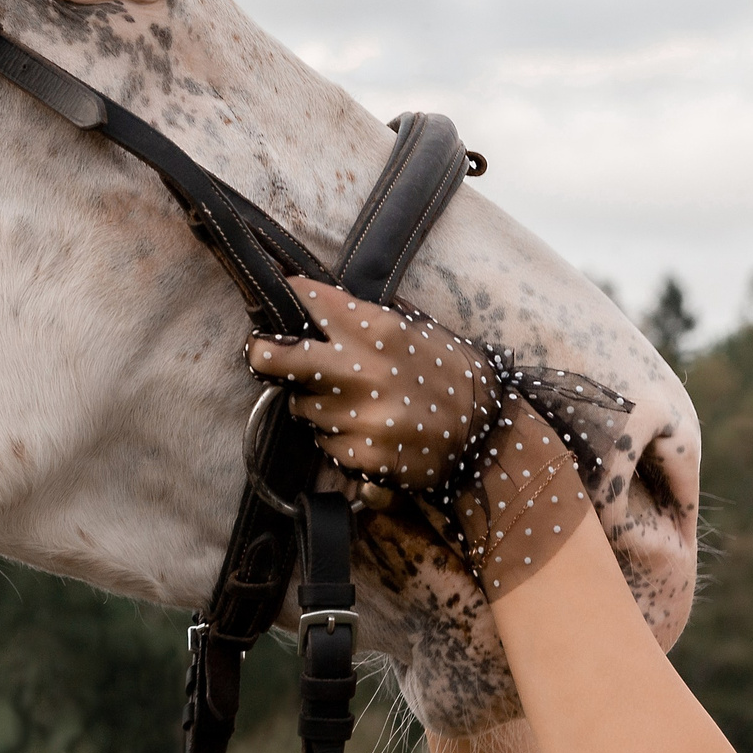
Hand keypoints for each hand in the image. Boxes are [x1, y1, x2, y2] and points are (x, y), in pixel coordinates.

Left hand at [246, 276, 612, 599]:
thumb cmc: (454, 376)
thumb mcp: (419, 331)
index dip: (291, 297)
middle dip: (264, 354)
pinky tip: (366, 434)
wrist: (492, 438)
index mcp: (380, 330)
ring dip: (315, 406)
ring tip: (352, 404)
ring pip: (304, 408)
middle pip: (282, 359)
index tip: (280, 296)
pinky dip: (337, 440)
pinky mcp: (363, 456)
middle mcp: (365, 371)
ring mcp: (361, 417)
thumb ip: (367, 319)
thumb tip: (316, 299)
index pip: (312, 302)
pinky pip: (326, 445)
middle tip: (260, 353)